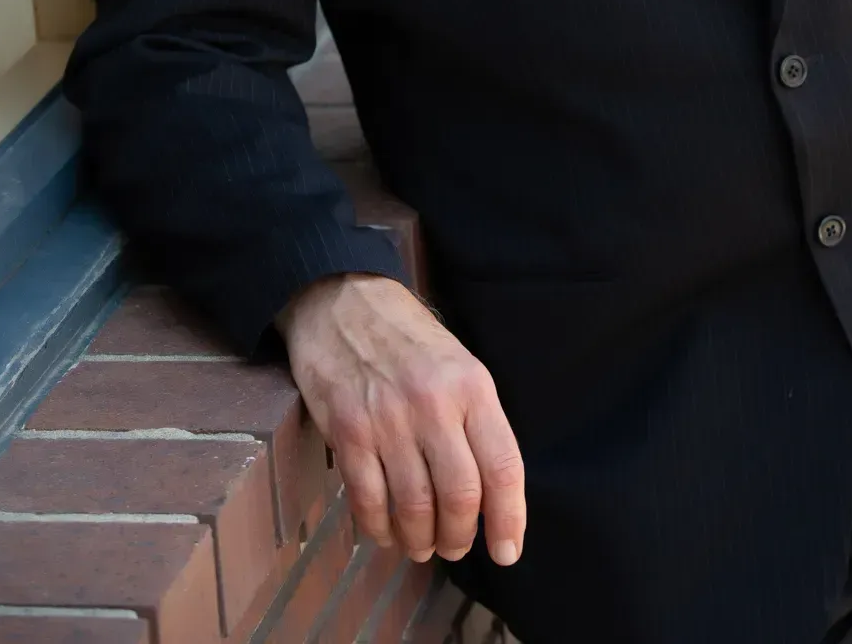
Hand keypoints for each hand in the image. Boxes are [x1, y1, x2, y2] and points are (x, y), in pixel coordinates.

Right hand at [278, 274, 525, 565]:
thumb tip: (492, 491)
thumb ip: (476, 420)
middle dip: (461, 536)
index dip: (510, 518)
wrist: (341, 299)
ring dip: (420, 540)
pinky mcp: (347, 430)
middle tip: (456, 546)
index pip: (502, 465)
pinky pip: (368, 501)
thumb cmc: (407, 337)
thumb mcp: (458, 363)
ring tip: (422, 545)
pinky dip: (379, 529)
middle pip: (460, 495)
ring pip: (414, 507)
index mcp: (471, 385)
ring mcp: (387, 419)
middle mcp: (434, 404)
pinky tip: (386, 532)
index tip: (508, 551)